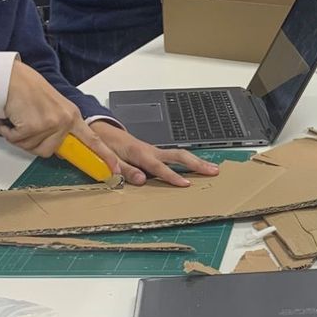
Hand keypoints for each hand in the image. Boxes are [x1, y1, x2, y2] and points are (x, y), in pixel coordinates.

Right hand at [0, 61, 117, 165]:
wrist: (12, 77)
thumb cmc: (29, 90)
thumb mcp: (55, 109)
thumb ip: (61, 129)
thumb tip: (59, 150)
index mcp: (73, 116)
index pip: (93, 140)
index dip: (104, 156)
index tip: (114, 169)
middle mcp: (65, 120)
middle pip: (49, 151)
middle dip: (33, 142)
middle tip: (28, 124)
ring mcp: (51, 124)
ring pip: (32, 148)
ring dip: (20, 137)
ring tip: (20, 118)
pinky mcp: (34, 126)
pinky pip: (18, 141)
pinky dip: (8, 132)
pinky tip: (11, 118)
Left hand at [90, 124, 220, 187]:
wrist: (104, 133)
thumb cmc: (106, 147)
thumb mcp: (110, 161)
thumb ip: (125, 171)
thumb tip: (142, 180)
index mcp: (140, 154)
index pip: (159, 167)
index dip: (172, 176)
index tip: (186, 184)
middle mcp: (151, 151)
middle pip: (178, 155)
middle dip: (196, 163)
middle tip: (213, 171)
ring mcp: (155, 151)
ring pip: (180, 154)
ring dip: (197, 161)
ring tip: (212, 169)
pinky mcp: (156, 153)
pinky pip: (175, 156)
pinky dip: (189, 160)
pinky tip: (199, 166)